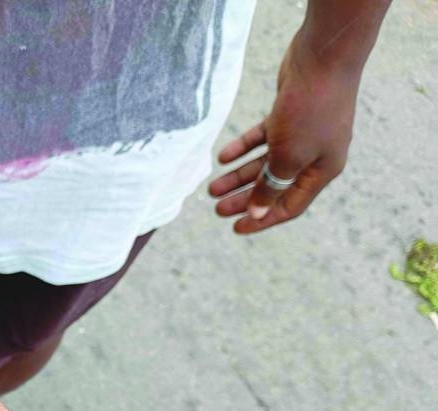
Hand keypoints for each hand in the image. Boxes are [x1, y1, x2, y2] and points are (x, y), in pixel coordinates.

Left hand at [209, 34, 359, 232]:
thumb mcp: (287, 157)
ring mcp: (302, 134)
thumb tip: (257, 213)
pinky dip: (243, 148)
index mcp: (322, 172)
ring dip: (238, 176)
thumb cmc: (309, 112)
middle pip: (273, 186)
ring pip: (264, 163)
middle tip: (216, 208)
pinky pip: (263, 138)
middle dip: (245, 199)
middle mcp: (314, 156)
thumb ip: (271, 187)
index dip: (263, 219)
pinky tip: (222, 157)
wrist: (322, 59)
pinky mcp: (289, 115)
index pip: (289, 206)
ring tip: (211, 188)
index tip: (236, 228)